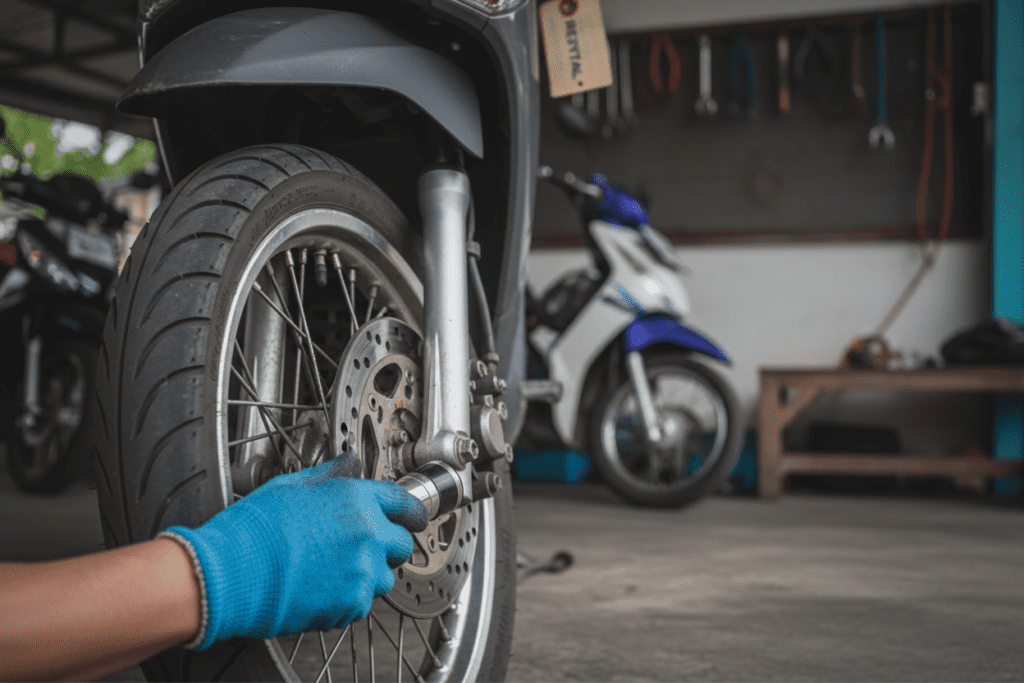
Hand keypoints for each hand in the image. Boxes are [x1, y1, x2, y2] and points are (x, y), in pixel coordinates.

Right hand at [160, 455, 427, 649]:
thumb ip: (329, 476)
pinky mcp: (351, 604)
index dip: (412, 511)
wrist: (229, 574)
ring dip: (368, 574)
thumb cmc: (253, 529)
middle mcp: (367, 534)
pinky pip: (362, 602)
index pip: (405, 503)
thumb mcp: (291, 486)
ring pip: (385, 576)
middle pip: (402, 544)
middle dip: (387, 545)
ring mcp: (361, 571)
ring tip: (331, 570)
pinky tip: (319, 587)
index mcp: (355, 500)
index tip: (414, 518)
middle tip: (359, 546)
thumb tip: (350, 465)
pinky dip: (348, 599)